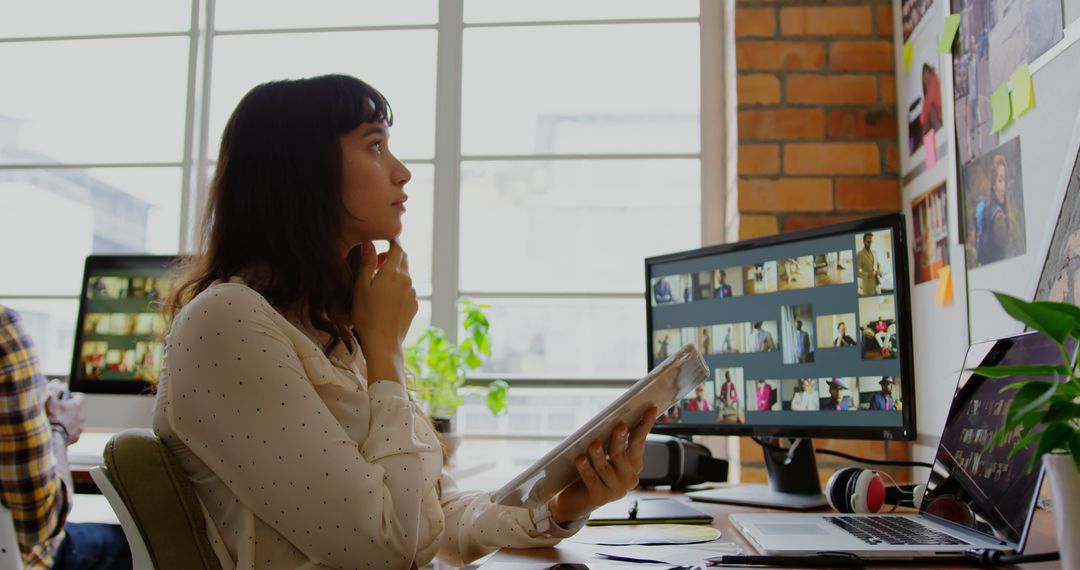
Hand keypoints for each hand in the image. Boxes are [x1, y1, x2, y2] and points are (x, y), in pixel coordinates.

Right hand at [46, 392, 84, 444]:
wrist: (53, 438)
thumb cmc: (51, 418)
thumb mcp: (50, 401)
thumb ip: (54, 389)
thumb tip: (57, 382)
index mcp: (76, 406)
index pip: (81, 396)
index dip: (74, 396)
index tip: (68, 397)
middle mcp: (81, 416)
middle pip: (78, 410)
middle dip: (70, 410)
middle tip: (60, 412)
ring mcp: (80, 428)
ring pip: (76, 422)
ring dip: (70, 421)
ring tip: (58, 423)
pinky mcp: (76, 437)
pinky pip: (73, 432)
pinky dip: (68, 432)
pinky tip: (59, 432)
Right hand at [351, 240, 418, 382]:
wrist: (383, 342)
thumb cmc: (366, 315)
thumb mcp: (361, 287)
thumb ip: (366, 263)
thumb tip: (368, 243)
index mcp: (393, 272)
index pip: (397, 248)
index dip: (392, 241)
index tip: (386, 239)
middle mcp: (407, 280)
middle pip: (404, 260)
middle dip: (393, 257)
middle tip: (377, 264)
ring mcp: (412, 293)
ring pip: (406, 276)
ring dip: (395, 275)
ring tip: (379, 286)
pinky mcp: (414, 305)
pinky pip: (408, 290)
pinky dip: (399, 289)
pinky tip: (387, 300)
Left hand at [549, 405, 658, 524]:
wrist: (577, 500)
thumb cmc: (592, 470)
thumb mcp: (604, 454)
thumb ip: (609, 441)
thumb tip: (609, 420)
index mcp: (633, 464)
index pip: (639, 441)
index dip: (645, 425)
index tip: (650, 409)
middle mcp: (628, 478)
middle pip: (622, 454)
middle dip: (620, 439)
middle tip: (619, 425)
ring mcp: (615, 490)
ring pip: (606, 467)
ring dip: (599, 454)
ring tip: (593, 443)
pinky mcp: (600, 498)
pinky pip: (592, 479)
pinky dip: (586, 468)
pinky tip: (580, 459)